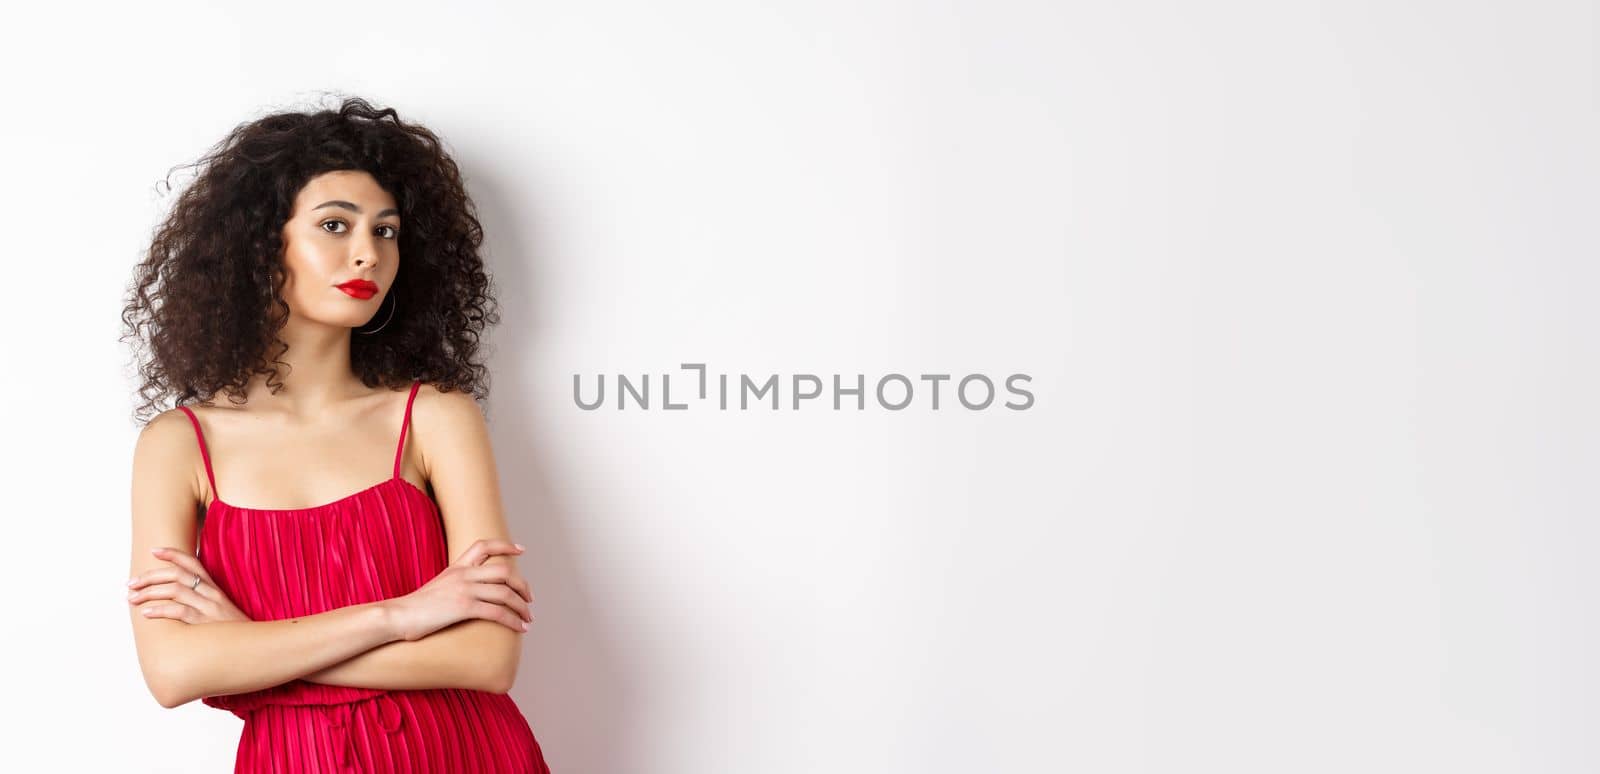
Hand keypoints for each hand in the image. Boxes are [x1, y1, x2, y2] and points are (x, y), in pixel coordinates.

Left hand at [128, 546, 251, 623]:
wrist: (253, 645)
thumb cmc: (232, 630)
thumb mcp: (220, 609)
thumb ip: (201, 600)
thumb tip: (175, 597)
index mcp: (214, 587)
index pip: (192, 562)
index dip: (173, 554)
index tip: (153, 551)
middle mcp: (211, 593)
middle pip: (178, 574)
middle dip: (150, 576)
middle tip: (131, 584)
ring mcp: (210, 607)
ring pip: (176, 590)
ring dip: (149, 592)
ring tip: (133, 598)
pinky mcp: (206, 623)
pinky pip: (180, 611)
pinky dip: (161, 610)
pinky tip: (146, 613)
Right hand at [382, 539, 534, 641]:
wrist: (396, 616)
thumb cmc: (414, 609)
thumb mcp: (437, 587)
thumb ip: (454, 584)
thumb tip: (471, 594)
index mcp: (456, 567)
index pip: (484, 545)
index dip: (505, 545)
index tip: (521, 551)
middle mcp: (462, 574)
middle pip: (504, 571)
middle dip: (522, 585)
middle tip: (529, 599)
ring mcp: (463, 589)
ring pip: (505, 592)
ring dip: (522, 607)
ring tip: (528, 619)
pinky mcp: (463, 607)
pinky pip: (497, 612)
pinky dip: (513, 620)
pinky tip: (520, 629)